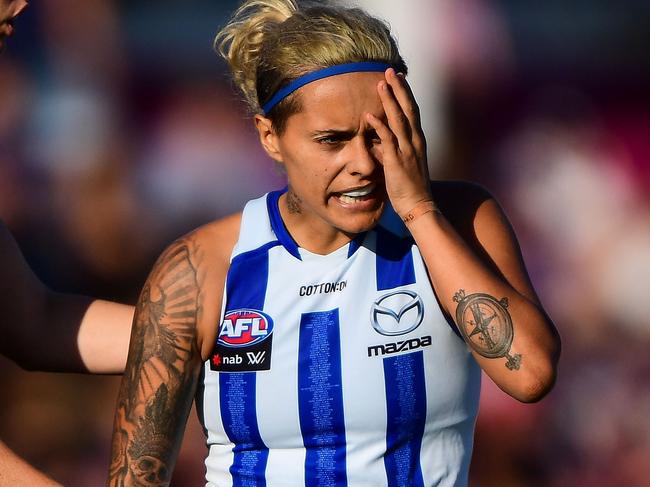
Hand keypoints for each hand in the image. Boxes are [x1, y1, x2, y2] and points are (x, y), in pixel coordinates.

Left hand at [366, 68, 431, 217]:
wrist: (419, 206)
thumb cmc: (410, 187)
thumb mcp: (401, 164)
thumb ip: (390, 150)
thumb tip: (376, 142)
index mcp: (417, 141)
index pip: (412, 111)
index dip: (405, 93)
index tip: (398, 77)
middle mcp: (415, 142)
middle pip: (409, 108)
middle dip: (399, 88)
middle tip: (390, 70)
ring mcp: (407, 151)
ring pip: (399, 120)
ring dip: (389, 100)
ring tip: (381, 84)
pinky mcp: (397, 162)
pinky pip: (387, 140)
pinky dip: (378, 126)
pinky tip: (368, 115)